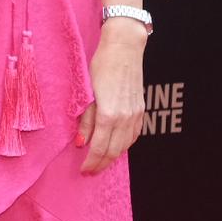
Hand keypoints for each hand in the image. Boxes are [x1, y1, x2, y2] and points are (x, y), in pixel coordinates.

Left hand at [77, 20, 146, 172]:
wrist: (124, 49)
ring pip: (126, 145)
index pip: (100, 148)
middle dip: (102, 163)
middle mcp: (125, 118)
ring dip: (114, 156)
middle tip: (91, 171)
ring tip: (102, 161)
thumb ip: (86, 120)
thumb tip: (81, 141)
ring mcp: (135, 114)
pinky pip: (134, 135)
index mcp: (109, 115)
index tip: (84, 170)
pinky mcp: (141, 109)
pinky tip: (118, 145)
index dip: (91, 162)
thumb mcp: (87, 92)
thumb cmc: (101, 66)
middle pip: (114, 150)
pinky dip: (125, 144)